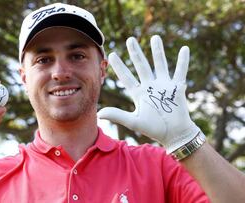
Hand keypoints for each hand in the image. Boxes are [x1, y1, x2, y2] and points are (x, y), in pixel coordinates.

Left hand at [98, 35, 199, 152]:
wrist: (174, 134)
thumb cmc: (154, 128)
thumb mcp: (134, 121)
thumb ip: (118, 115)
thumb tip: (99, 114)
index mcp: (139, 93)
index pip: (126, 77)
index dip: (119, 66)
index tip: (111, 54)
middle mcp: (150, 86)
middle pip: (141, 66)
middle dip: (136, 53)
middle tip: (130, 39)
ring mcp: (164, 85)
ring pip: (160, 64)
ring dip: (157, 51)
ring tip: (155, 37)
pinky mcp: (177, 88)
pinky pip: (180, 71)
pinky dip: (183, 61)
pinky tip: (184, 48)